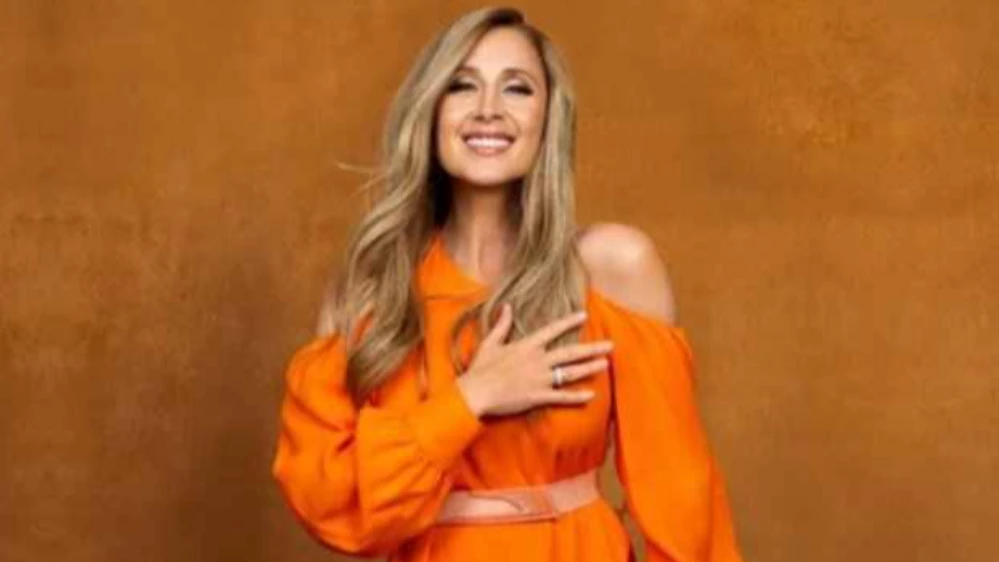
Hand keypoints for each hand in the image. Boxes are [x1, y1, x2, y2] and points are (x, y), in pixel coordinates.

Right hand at [456, 303, 613, 417]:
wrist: (477, 392)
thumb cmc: (480, 369)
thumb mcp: (490, 343)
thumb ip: (502, 325)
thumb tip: (507, 306)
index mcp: (527, 346)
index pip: (553, 330)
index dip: (569, 322)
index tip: (584, 316)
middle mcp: (538, 360)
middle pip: (571, 352)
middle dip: (592, 348)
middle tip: (610, 345)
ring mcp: (540, 379)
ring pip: (571, 372)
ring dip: (590, 368)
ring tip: (605, 364)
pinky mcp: (539, 396)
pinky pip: (562, 397)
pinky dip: (577, 397)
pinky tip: (592, 395)